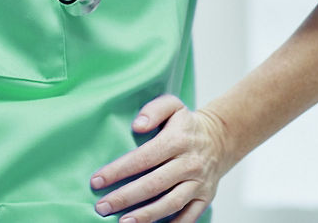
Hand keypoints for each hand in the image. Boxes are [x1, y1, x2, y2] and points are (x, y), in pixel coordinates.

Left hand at [89, 94, 229, 222]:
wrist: (220, 139)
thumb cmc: (186, 124)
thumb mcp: (172, 105)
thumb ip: (153, 110)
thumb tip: (136, 125)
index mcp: (177, 140)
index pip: (143, 158)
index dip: (118, 170)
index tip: (97, 180)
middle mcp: (189, 164)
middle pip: (153, 185)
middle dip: (125, 197)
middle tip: (102, 206)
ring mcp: (198, 183)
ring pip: (170, 203)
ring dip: (146, 216)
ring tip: (123, 222)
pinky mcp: (205, 198)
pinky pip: (188, 217)